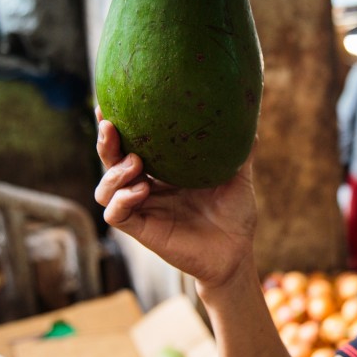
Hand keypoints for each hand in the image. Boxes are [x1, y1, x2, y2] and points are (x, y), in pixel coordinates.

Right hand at [93, 107, 258, 288]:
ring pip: (106, 189)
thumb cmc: (236, 213)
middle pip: (110, 162)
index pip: (131, 145)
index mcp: (163, 171)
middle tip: (110, 125)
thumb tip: (250, 117)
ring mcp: (143, 209)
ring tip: (135, 161)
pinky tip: (142, 190)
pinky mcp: (143, 230)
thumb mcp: (238, 176)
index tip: (108, 105)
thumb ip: (241, 149)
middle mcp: (147, 187)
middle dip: (106, 143)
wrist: (238, 251)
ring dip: (113, 173)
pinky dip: (123, 200)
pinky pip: (116, 215)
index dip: (116, 127)